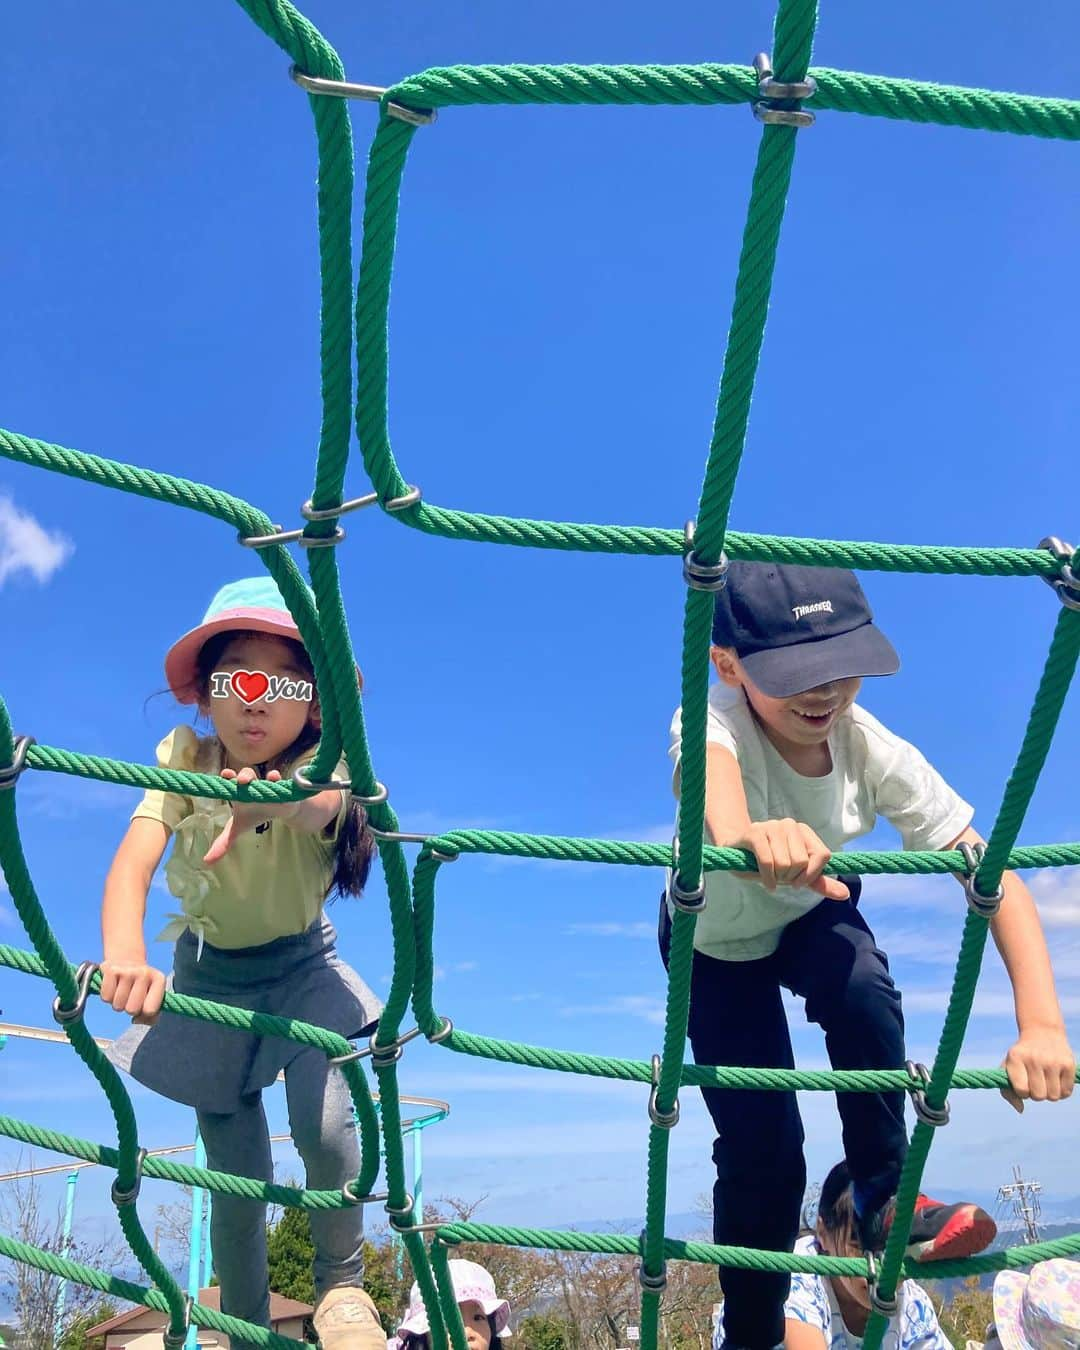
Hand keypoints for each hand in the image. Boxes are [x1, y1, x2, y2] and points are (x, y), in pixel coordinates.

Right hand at [99, 959, 166, 1024]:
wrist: (126, 958)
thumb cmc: (141, 985)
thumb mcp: (152, 998)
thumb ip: (151, 1017)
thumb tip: (136, 1020)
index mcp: (159, 980)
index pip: (150, 1010)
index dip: (143, 1013)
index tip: (143, 1005)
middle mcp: (145, 973)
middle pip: (131, 1010)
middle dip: (128, 1008)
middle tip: (130, 996)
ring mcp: (127, 971)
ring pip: (117, 1006)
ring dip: (117, 1003)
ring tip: (122, 990)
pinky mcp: (110, 970)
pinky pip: (105, 998)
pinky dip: (107, 996)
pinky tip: (113, 986)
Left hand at [203, 766, 283, 864]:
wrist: (279, 810)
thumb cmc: (255, 814)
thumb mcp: (237, 828)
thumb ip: (222, 842)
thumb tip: (207, 861)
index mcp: (240, 792)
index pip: (231, 782)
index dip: (228, 776)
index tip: (225, 775)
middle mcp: (254, 786)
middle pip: (247, 776)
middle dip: (244, 775)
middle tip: (241, 781)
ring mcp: (269, 786)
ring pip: (265, 778)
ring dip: (264, 778)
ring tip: (260, 780)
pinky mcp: (283, 789)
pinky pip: (283, 783)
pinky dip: (280, 782)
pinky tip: (276, 781)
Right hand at [735, 819, 849, 900]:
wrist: (735, 851)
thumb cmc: (769, 862)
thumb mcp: (796, 874)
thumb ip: (819, 882)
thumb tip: (845, 894)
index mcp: (803, 831)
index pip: (823, 855)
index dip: (812, 874)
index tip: (799, 882)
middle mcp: (789, 825)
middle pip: (802, 861)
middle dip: (790, 877)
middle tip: (779, 876)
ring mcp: (771, 826)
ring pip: (785, 863)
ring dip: (776, 877)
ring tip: (770, 875)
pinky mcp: (754, 833)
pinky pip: (767, 861)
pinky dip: (767, 878)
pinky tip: (766, 882)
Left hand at [1001, 1027, 1076, 1112]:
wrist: (1042, 1032)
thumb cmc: (1022, 1057)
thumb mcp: (1009, 1068)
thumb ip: (1008, 1091)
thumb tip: (1020, 1110)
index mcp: (1015, 1057)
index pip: (1021, 1090)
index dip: (1023, 1092)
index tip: (1023, 1084)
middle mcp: (1034, 1058)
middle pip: (1038, 1096)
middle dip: (1036, 1094)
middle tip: (1036, 1082)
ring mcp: (1053, 1060)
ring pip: (1053, 1097)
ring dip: (1050, 1093)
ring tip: (1046, 1081)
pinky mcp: (1068, 1064)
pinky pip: (1066, 1093)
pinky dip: (1062, 1091)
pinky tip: (1056, 1079)